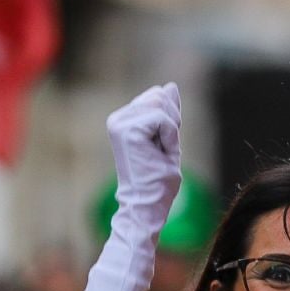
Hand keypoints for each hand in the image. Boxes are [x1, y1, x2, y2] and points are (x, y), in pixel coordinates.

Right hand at [106, 84, 182, 233]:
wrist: (146, 205)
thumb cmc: (157, 180)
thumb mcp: (167, 139)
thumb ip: (168, 112)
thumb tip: (170, 85)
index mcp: (124, 119)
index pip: (157, 96)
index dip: (170, 120)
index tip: (161, 146)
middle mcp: (118, 119)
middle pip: (159, 95)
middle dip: (171, 122)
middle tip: (161, 151)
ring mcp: (120, 123)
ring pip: (161, 103)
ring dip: (171, 131)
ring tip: (159, 153)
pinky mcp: (128, 130)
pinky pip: (163, 119)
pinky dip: (170, 137)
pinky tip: (160, 154)